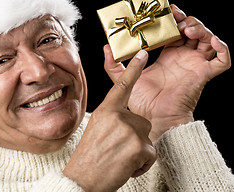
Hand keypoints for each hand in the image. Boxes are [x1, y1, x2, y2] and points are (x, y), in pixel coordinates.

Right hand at [63, 51, 155, 191]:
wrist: (83, 179)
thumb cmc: (89, 157)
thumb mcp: (96, 129)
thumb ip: (112, 119)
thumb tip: (128, 120)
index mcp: (105, 110)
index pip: (122, 85)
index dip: (134, 69)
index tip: (143, 53)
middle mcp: (118, 116)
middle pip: (141, 121)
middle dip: (135, 136)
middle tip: (118, 150)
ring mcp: (129, 130)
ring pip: (147, 137)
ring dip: (139, 151)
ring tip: (120, 159)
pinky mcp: (139, 146)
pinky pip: (151, 153)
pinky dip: (142, 164)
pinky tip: (126, 167)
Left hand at [104, 4, 230, 140]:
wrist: (153, 118)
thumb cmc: (141, 102)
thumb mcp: (124, 79)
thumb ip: (113, 65)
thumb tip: (106, 47)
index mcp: (168, 55)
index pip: (175, 31)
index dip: (173, 20)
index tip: (166, 11)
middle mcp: (183, 58)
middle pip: (193, 31)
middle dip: (187, 20)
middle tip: (176, 17)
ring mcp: (195, 65)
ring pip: (208, 40)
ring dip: (202, 30)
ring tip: (187, 29)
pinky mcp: (203, 74)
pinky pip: (222, 61)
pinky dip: (223, 49)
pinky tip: (213, 41)